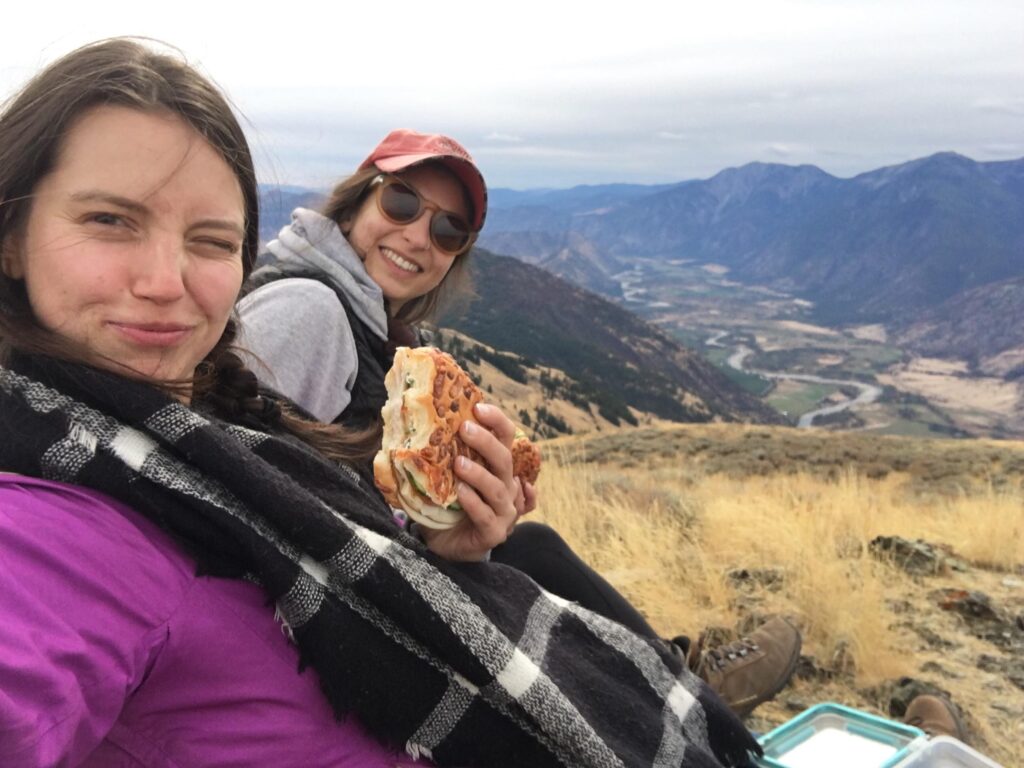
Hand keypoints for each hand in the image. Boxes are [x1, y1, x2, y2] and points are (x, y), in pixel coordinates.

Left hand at [420, 403, 520, 560]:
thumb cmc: (447, 505)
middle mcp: (507, 487)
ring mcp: (505, 512)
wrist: (446, 545)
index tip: (478, 407)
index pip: (506, 438)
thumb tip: (413, 425)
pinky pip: (487, 515)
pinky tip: (460, 493)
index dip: (497, 421)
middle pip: (505, 460)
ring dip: (479, 474)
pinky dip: (474, 503)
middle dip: (486, 442)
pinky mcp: (495, 533)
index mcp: (498, 468)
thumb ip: (440, 455)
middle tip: (464, 429)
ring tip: (458, 463)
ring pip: (498, 488)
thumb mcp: (444, 476)